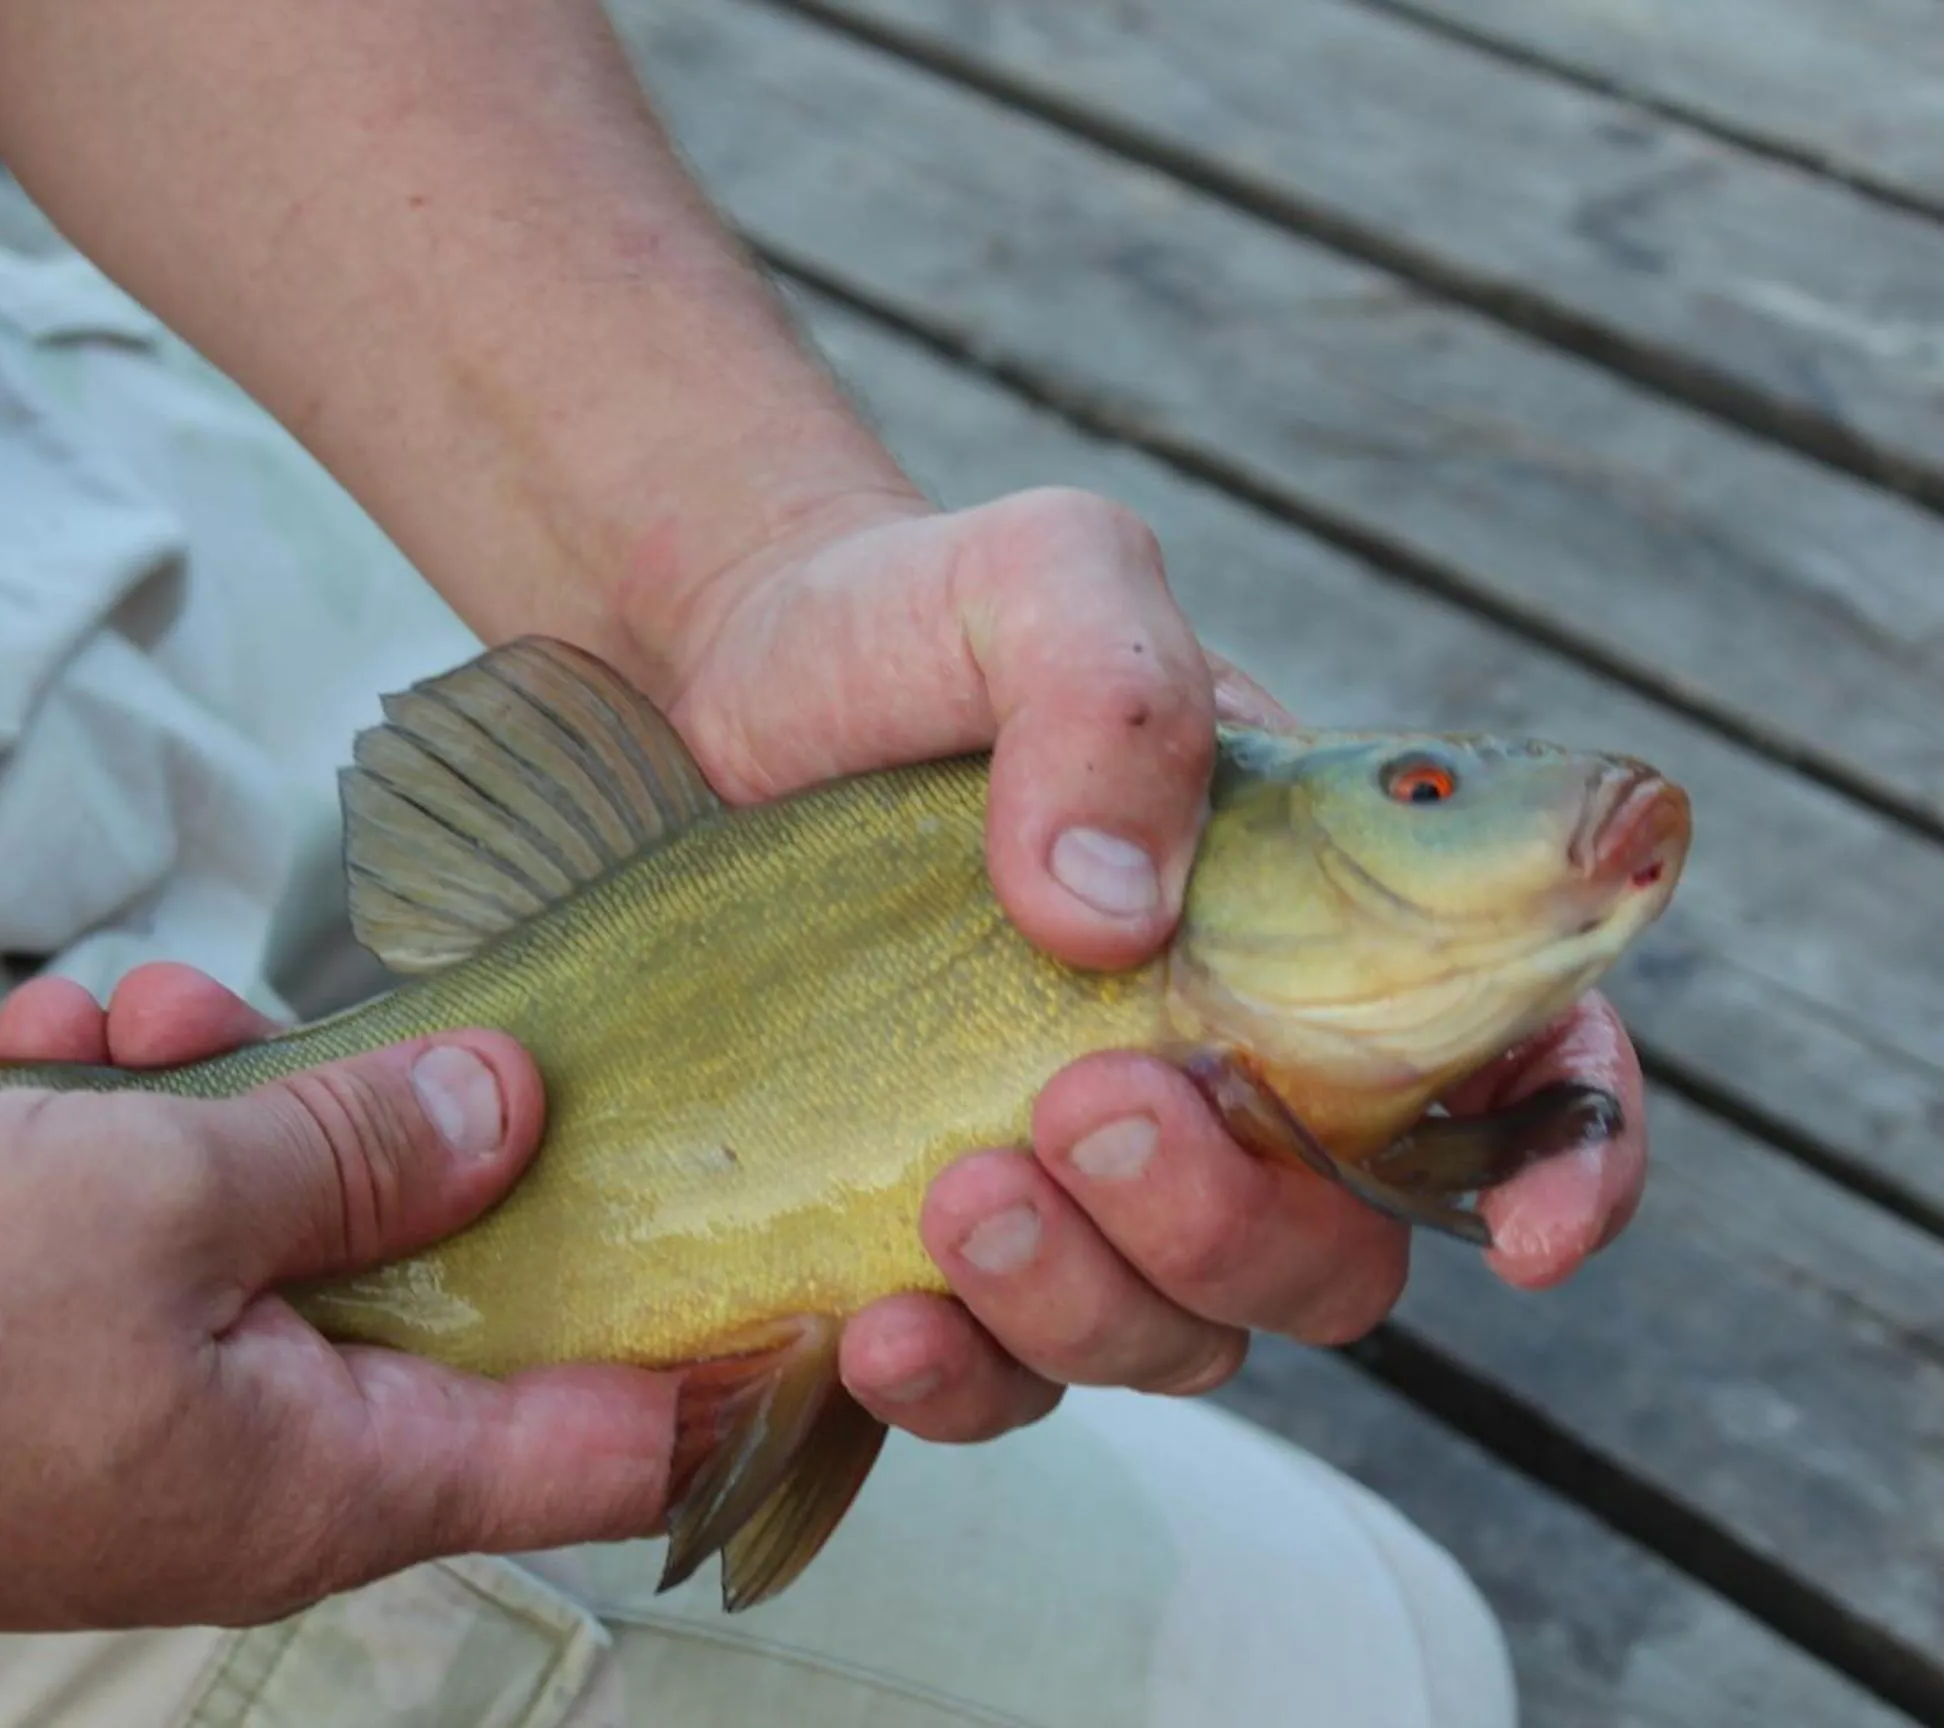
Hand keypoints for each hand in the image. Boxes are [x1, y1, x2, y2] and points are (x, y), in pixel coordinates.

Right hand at [0, 979, 673, 1646]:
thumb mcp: (160, 1195)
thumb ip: (358, 1146)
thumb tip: (513, 1103)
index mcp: (344, 1480)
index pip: (610, 1443)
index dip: (700, 1333)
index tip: (750, 1203)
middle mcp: (280, 1473)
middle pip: (437, 1288)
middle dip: (389, 1129)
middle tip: (329, 1025)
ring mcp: (174, 1426)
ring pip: (278, 1232)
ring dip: (224, 1104)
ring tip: (134, 1025)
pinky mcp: (77, 1378)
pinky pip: (158, 1243)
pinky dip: (121, 1144)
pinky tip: (49, 1064)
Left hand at [649, 487, 1649, 1441]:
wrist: (732, 684)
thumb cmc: (922, 624)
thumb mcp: (1039, 582)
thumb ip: (1113, 696)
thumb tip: (1116, 923)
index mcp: (1332, 921)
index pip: (1525, 1070)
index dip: (1570, 1169)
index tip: (1532, 1238)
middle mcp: (1239, 1073)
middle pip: (1335, 1255)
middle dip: (1234, 1225)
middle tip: (1089, 1104)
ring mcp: (1095, 1171)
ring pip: (1178, 1337)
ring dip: (1088, 1304)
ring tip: (959, 1196)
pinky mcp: (949, 1232)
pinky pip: (1001, 1376)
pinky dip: (959, 1382)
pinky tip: (877, 1326)